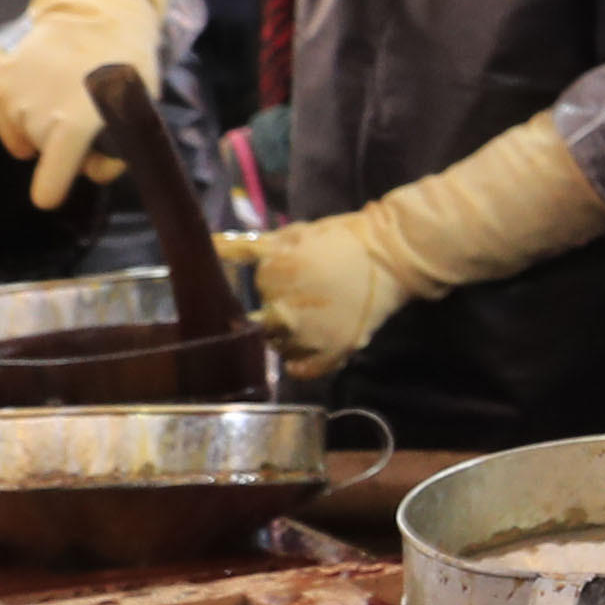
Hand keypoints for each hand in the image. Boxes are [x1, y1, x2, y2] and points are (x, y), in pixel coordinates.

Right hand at [0, 6, 132, 207]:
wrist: (94, 14)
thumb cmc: (125, 63)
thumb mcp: (138, 106)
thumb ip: (119, 146)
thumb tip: (92, 171)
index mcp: (77, 120)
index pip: (56, 167)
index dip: (52, 187)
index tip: (46, 200)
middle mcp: (39, 111)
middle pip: (46, 150)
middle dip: (63, 145)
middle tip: (84, 116)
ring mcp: (14, 94)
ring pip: (25, 133)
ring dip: (41, 127)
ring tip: (65, 97)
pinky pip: (4, 116)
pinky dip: (18, 117)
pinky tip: (39, 98)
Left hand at [237, 217, 411, 375]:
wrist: (392, 256)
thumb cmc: (342, 240)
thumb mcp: (294, 234)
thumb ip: (248, 247)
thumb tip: (212, 245)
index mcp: (273, 279)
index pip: (257, 292)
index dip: (272, 287)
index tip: (290, 282)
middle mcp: (286, 313)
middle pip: (263, 325)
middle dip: (276, 314)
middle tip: (301, 303)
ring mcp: (311, 336)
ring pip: (281, 349)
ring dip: (288, 339)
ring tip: (308, 324)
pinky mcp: (336, 350)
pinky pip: (306, 370)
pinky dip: (300, 366)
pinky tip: (301, 357)